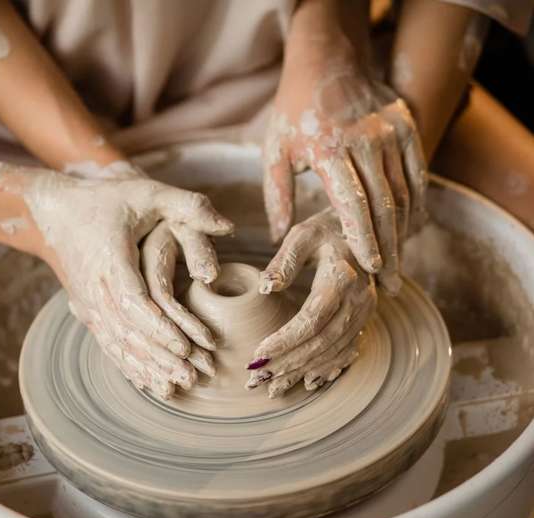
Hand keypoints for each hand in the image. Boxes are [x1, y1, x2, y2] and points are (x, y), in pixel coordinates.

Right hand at [30, 162, 232, 399]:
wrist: (54, 214)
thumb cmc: (106, 201)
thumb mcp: (147, 192)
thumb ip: (188, 206)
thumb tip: (229, 227)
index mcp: (111, 259)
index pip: (135, 302)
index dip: (159, 327)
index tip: (185, 347)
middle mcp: (95, 287)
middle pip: (127, 331)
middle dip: (159, 357)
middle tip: (192, 377)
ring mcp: (88, 303)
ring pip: (117, 343)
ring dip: (145, 368)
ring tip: (176, 388)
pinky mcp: (87, 312)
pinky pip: (108, 344)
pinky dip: (129, 365)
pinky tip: (149, 384)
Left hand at [246, 208, 375, 397]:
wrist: (366, 228)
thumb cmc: (326, 230)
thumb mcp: (302, 235)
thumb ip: (282, 261)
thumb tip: (264, 288)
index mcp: (341, 278)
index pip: (311, 319)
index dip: (285, 340)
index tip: (258, 353)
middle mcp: (359, 300)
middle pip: (322, 342)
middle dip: (288, 364)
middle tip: (257, 378)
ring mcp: (365, 312)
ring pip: (333, 352)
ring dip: (303, 372)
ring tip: (273, 387)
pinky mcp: (365, 319)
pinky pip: (346, 351)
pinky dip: (326, 369)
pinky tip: (307, 381)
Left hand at [264, 51, 427, 293]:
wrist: (326, 61)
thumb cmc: (294, 112)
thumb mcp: (274, 150)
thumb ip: (276, 195)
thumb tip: (275, 238)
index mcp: (328, 149)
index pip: (352, 201)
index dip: (363, 237)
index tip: (372, 267)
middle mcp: (364, 141)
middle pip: (384, 203)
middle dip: (390, 247)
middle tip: (391, 282)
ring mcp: (390, 132)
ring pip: (405, 191)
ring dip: (405, 231)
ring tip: (401, 264)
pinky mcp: (406, 126)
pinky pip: (418, 172)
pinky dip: (418, 203)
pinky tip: (413, 229)